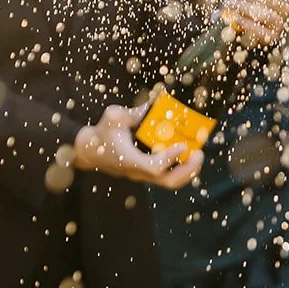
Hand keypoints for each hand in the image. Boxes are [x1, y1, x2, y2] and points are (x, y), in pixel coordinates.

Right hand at [72, 105, 202, 189]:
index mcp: (129, 160)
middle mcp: (138, 172)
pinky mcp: (146, 174)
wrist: (89, 151)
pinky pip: (168, 176)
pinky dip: (181, 167)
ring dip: (188, 170)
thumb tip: (155, 105)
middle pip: (169, 181)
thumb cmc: (102, 133)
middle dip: (188, 169)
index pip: (154, 167)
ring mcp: (143, 175)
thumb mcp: (114, 117)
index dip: (170, 158)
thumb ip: (134, 112)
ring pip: (171, 182)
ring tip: (198, 154)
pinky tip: (188, 153)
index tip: (182, 145)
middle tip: (199, 153)